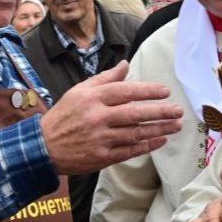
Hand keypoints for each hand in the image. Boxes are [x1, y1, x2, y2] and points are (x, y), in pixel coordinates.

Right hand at [40, 61, 183, 173]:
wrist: (43, 147)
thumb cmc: (64, 115)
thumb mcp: (79, 91)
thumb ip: (105, 78)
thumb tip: (125, 64)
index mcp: (92, 98)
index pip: (126, 92)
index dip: (147, 91)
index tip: (165, 91)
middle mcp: (97, 117)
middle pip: (135, 114)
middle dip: (160, 112)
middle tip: (178, 110)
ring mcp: (100, 139)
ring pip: (135, 133)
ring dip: (159, 129)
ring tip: (176, 125)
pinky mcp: (101, 157)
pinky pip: (129, 151)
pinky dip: (147, 146)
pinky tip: (161, 140)